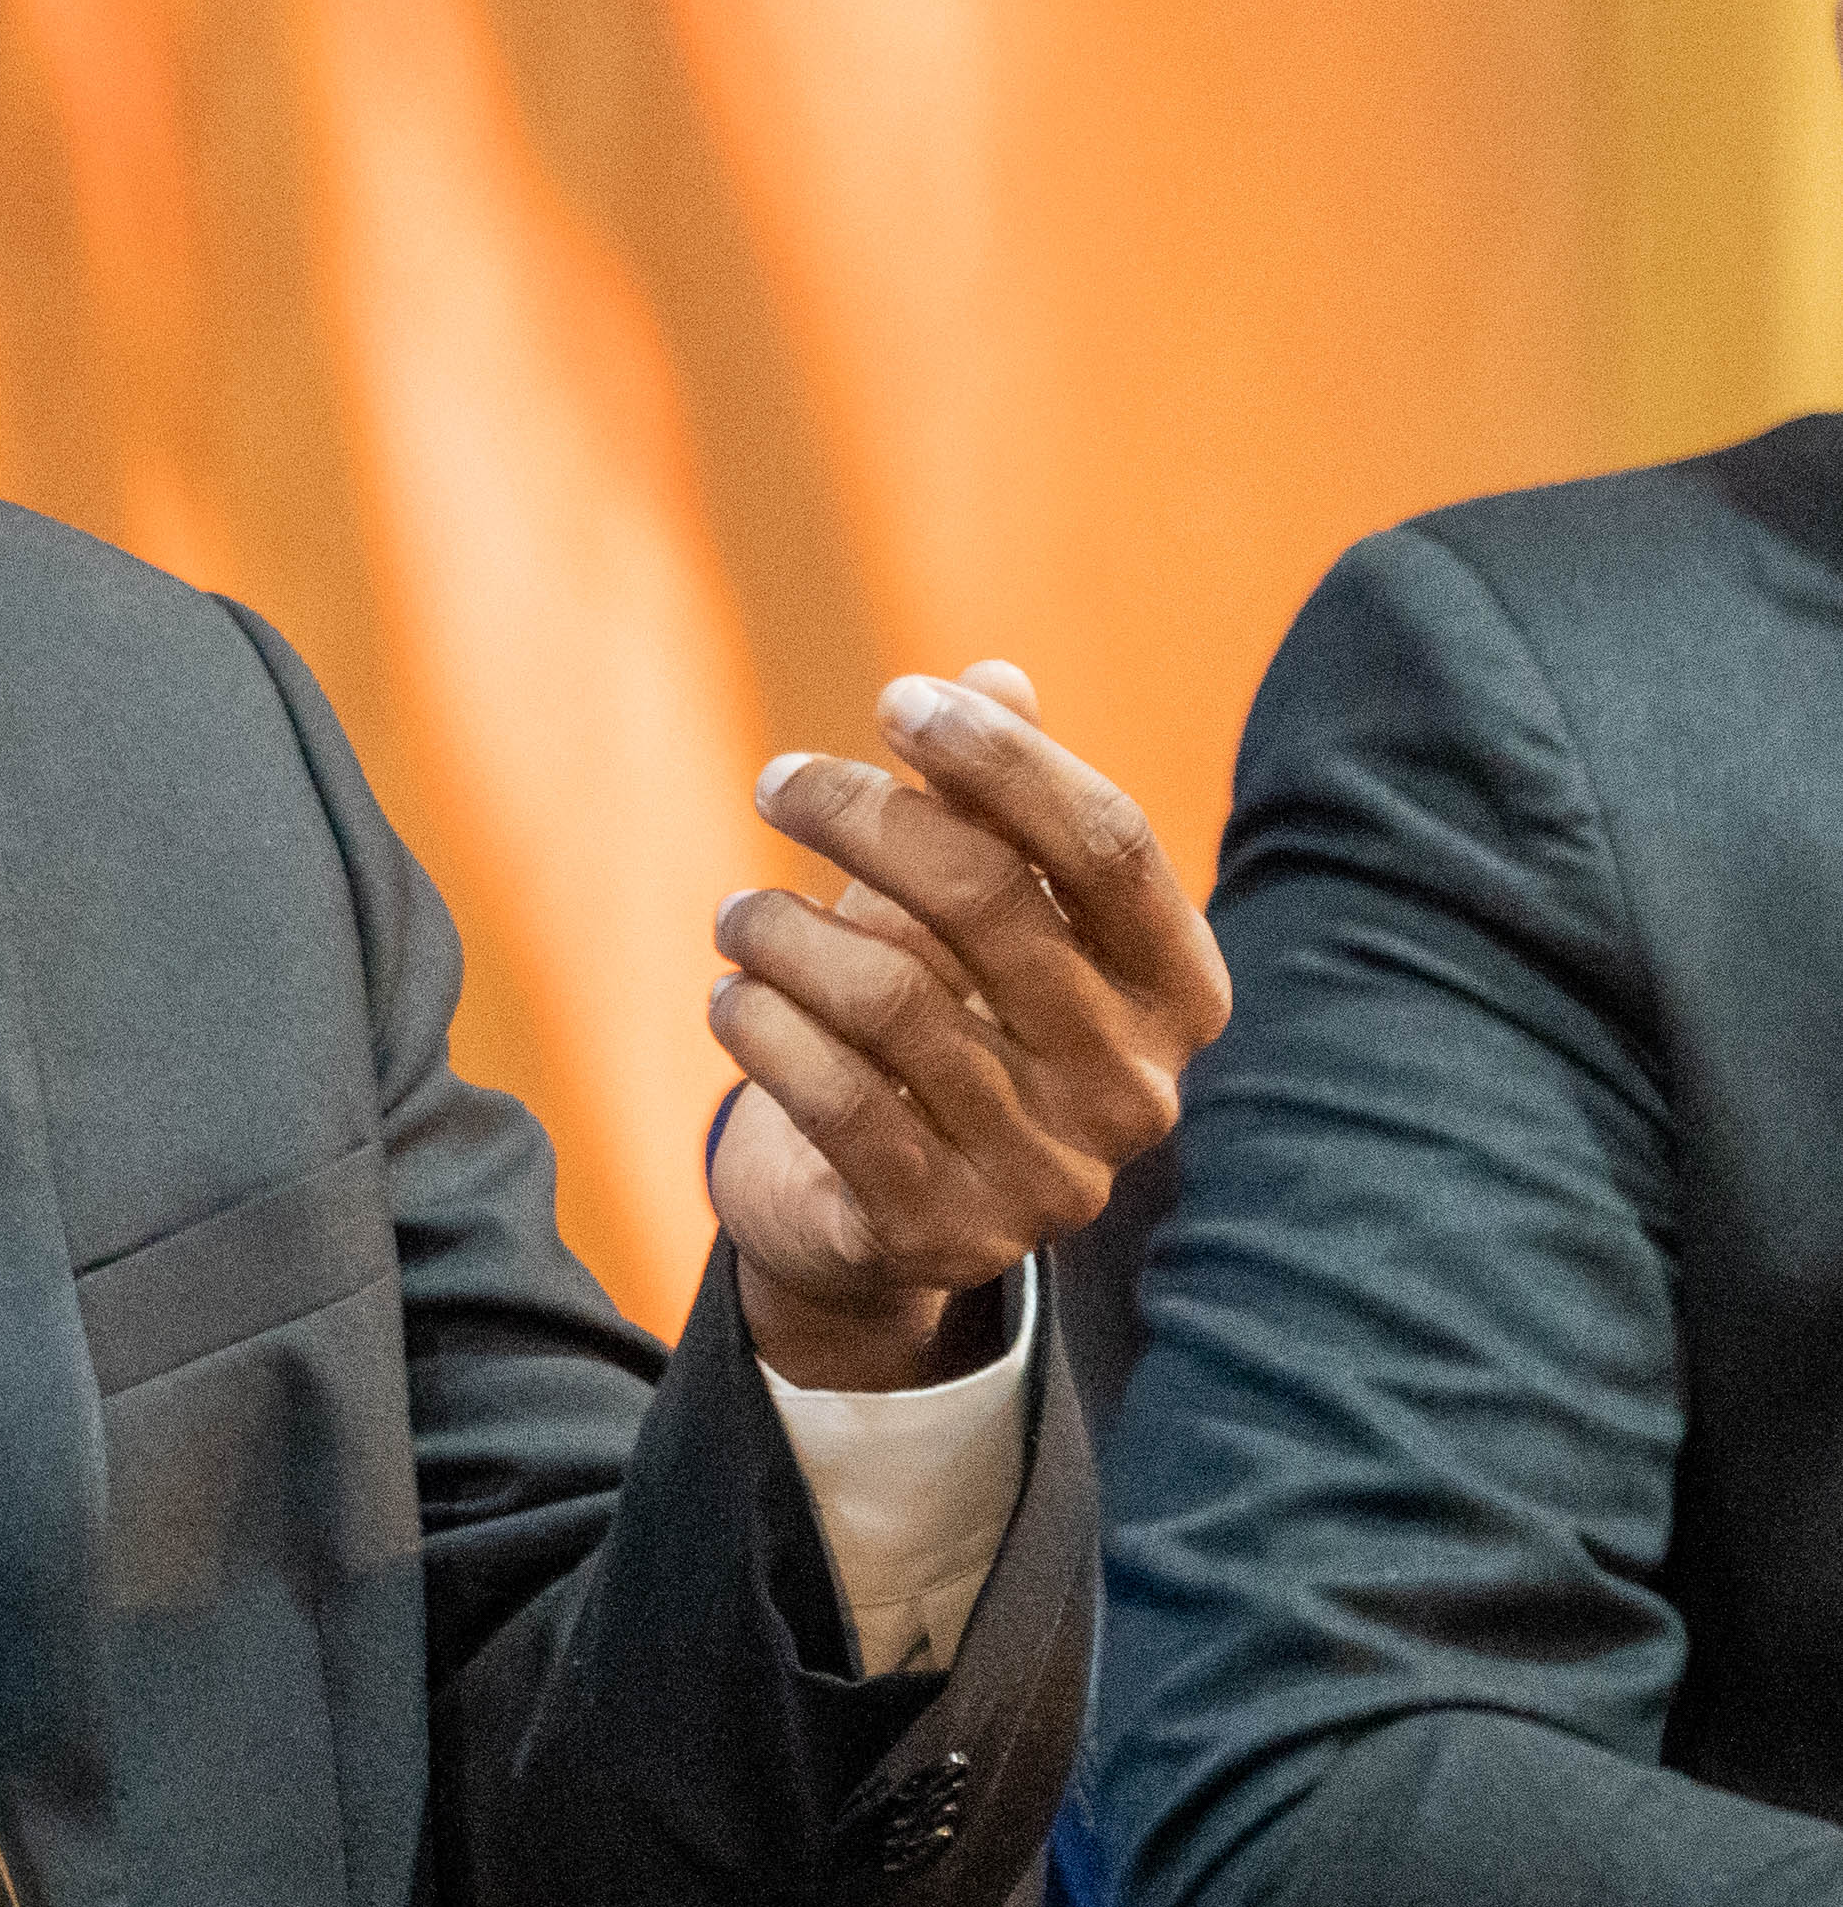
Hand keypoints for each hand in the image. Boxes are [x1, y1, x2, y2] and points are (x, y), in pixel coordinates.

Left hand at [708, 661, 1229, 1390]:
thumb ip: (997, 805)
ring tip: (737, 916)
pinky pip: (832, 1097)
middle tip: (777, 781)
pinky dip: (761, 1026)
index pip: (1107, 844)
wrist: (887, 1219)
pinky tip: (730, 998)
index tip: (895, 698)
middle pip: (988, 901)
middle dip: (859, 816)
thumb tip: (992, 673)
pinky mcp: (944, 1233)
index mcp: (1176, 992)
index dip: (1003, 757)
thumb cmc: (950, 1021)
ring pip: (886, 998)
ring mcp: (1050, 1174)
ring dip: (782, 932)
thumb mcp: (985, 912)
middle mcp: (1134, 1088)